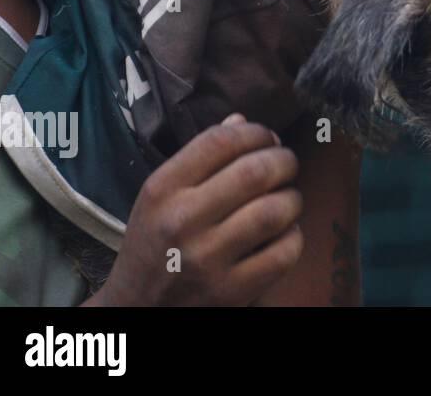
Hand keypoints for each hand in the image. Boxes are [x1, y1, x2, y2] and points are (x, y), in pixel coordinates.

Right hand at [85, 114, 303, 305]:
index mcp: (162, 190)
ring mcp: (206, 260)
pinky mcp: (230, 291)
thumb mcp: (160, 196)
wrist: (137, 308)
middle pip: (255, 172)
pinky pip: (284, 251)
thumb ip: (200, 156)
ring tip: (287, 199)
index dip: (256, 132)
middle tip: (286, 165)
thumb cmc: (155, 243)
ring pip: (275, 210)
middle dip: (284, 161)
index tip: (267, 138)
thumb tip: (243, 121)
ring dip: (292, 198)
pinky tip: (283, 233)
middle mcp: (182, 221)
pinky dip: (294, 236)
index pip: (221, 141)